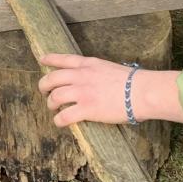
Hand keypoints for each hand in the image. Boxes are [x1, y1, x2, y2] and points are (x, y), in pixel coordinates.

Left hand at [38, 55, 182, 125]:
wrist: (141, 92)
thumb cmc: (133, 82)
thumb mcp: (109, 68)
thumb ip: (97, 72)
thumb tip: (94, 80)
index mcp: (88, 64)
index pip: (63, 59)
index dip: (50, 59)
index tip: (42, 59)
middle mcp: (81, 76)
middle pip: (52, 78)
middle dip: (44, 86)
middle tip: (45, 92)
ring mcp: (82, 92)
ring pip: (54, 97)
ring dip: (51, 104)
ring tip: (53, 108)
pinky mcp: (86, 109)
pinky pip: (64, 116)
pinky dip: (58, 120)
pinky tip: (60, 122)